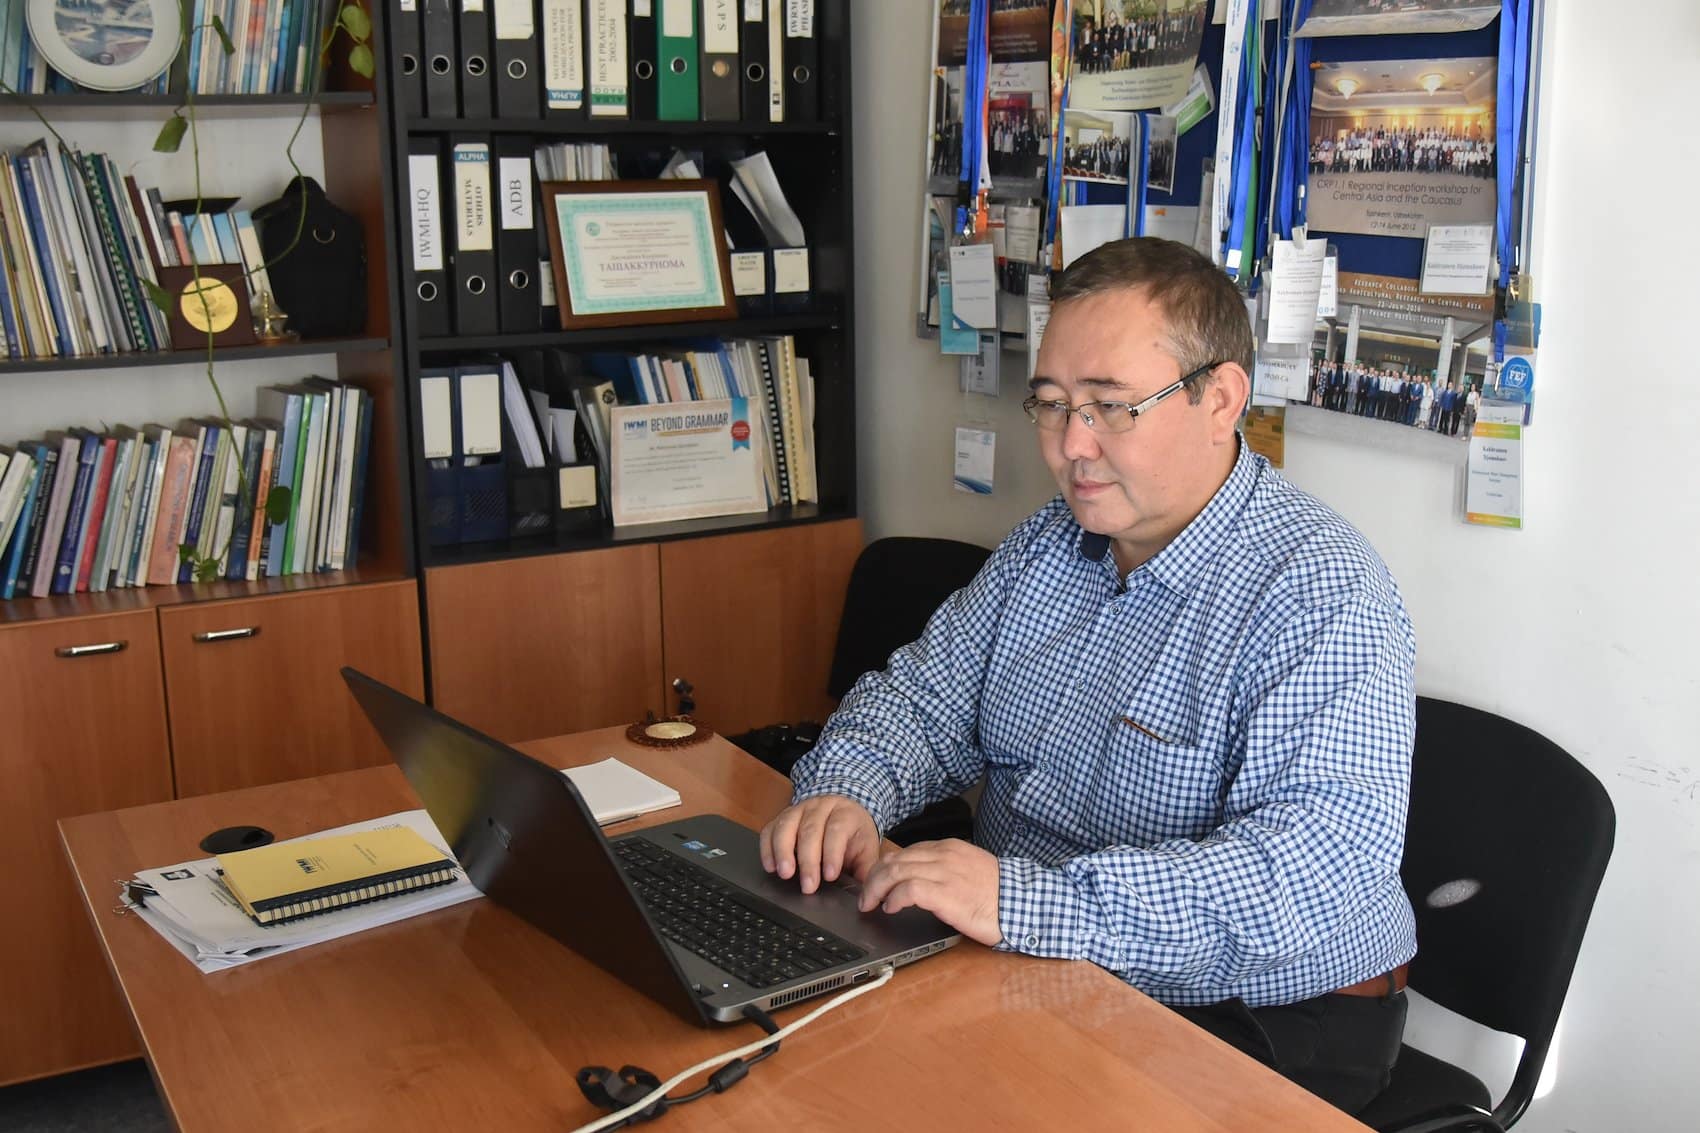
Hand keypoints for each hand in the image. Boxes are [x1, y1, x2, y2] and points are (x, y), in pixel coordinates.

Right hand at [759, 795, 880, 894]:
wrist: (843, 812)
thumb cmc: (854, 836)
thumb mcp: (866, 850)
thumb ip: (865, 870)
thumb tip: (866, 896)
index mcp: (845, 814)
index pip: (837, 830)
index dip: (832, 853)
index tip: (830, 876)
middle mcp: (821, 807)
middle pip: (810, 830)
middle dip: (808, 860)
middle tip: (808, 885)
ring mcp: (799, 810)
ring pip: (787, 826)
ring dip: (783, 851)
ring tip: (785, 874)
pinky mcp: (782, 817)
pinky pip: (770, 829)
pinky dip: (768, 848)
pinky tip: (770, 866)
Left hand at [858, 839, 1001, 946]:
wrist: (1024, 903)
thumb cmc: (1000, 894)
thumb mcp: (969, 872)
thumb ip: (945, 871)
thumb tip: (918, 883)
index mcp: (949, 849)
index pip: (905, 852)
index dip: (884, 868)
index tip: (876, 883)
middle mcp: (943, 856)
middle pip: (893, 860)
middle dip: (873, 879)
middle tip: (866, 897)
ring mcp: (944, 873)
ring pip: (895, 871)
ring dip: (876, 889)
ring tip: (871, 904)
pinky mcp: (946, 894)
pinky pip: (908, 890)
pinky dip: (894, 898)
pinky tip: (891, 909)